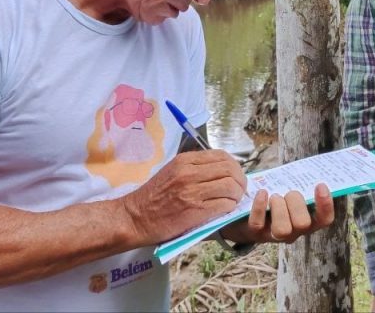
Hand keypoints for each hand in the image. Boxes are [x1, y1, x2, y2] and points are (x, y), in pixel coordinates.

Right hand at [121, 150, 245, 245]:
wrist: (135, 218)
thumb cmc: (152, 197)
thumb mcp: (171, 172)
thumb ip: (194, 168)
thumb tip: (221, 172)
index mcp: (184, 160)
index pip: (221, 156)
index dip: (234, 166)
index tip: (235, 176)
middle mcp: (189, 172)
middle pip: (230, 170)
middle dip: (240, 180)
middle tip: (239, 190)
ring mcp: (193, 191)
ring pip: (230, 186)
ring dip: (237, 195)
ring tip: (233, 201)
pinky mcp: (195, 210)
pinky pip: (224, 204)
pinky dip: (230, 207)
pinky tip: (225, 210)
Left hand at [220, 183, 334, 243]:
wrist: (246, 211)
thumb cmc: (275, 198)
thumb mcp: (290, 192)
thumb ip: (301, 185)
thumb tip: (311, 169)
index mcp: (307, 221)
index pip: (324, 220)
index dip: (326, 205)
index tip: (320, 185)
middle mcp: (293, 232)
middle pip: (303, 223)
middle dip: (296, 202)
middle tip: (288, 192)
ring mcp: (274, 235)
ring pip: (282, 229)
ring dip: (279, 207)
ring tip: (274, 196)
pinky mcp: (255, 233)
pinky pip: (258, 223)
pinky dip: (260, 205)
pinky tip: (262, 193)